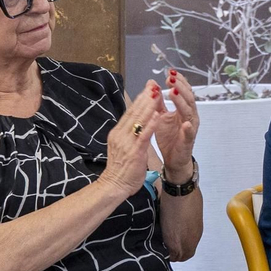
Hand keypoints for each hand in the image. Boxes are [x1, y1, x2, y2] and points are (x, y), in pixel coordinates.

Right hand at [104, 82, 167, 197]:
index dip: (139, 99)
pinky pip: (143, 135)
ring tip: (157, 93)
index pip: (130, 112)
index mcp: (118, 133)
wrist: (113, 186)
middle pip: (134, 112)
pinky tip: (157, 115)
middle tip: (154, 84)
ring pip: (138, 120)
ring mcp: (126, 142)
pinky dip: (150, 124)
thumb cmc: (121, 169)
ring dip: (148, 106)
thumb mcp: (123, 147)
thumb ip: (128, 135)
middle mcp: (120, 135)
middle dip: (145, 97)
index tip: (148, 87)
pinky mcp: (134, 151)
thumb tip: (135, 123)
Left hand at [153, 70, 198, 180]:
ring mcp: (190, 128)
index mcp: (183, 109)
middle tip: (171, 78)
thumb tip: (153, 84)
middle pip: (189, 98)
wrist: (174, 158)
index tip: (170, 71)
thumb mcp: (161, 116)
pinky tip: (186, 124)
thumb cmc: (169, 137)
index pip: (184, 91)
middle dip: (180, 87)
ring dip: (182, 102)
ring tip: (174, 92)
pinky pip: (190, 134)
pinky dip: (189, 128)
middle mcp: (190, 116)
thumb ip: (158, 102)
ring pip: (189, 112)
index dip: (178, 81)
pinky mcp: (188, 141)